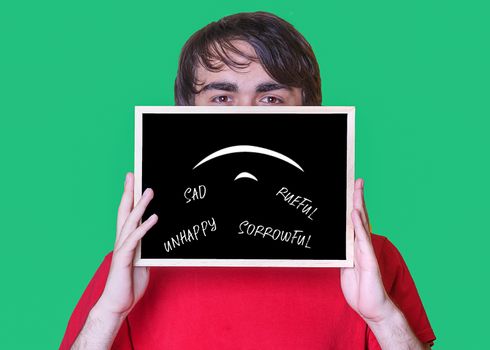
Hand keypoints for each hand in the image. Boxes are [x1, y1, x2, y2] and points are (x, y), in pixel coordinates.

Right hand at [96, 172, 157, 317]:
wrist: (117, 305)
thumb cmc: (128, 285)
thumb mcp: (143, 263)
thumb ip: (146, 250)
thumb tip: (155, 242)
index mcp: (126, 241)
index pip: (127, 214)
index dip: (130, 198)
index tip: (133, 182)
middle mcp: (122, 241)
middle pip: (124, 211)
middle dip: (129, 192)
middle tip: (132, 174)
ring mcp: (122, 249)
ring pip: (130, 222)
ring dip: (140, 205)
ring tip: (149, 191)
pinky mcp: (124, 259)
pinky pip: (136, 240)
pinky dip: (145, 227)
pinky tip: (154, 217)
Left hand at [340, 178, 393, 322]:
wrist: (372, 309)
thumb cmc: (360, 290)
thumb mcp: (346, 269)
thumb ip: (343, 254)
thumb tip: (338, 243)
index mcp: (356, 247)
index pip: (354, 222)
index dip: (353, 205)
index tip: (351, 190)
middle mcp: (362, 246)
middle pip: (360, 217)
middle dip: (358, 198)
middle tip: (357, 180)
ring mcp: (366, 252)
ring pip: (362, 224)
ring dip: (358, 205)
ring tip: (356, 189)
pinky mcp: (369, 261)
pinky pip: (361, 240)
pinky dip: (357, 225)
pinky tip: (354, 213)